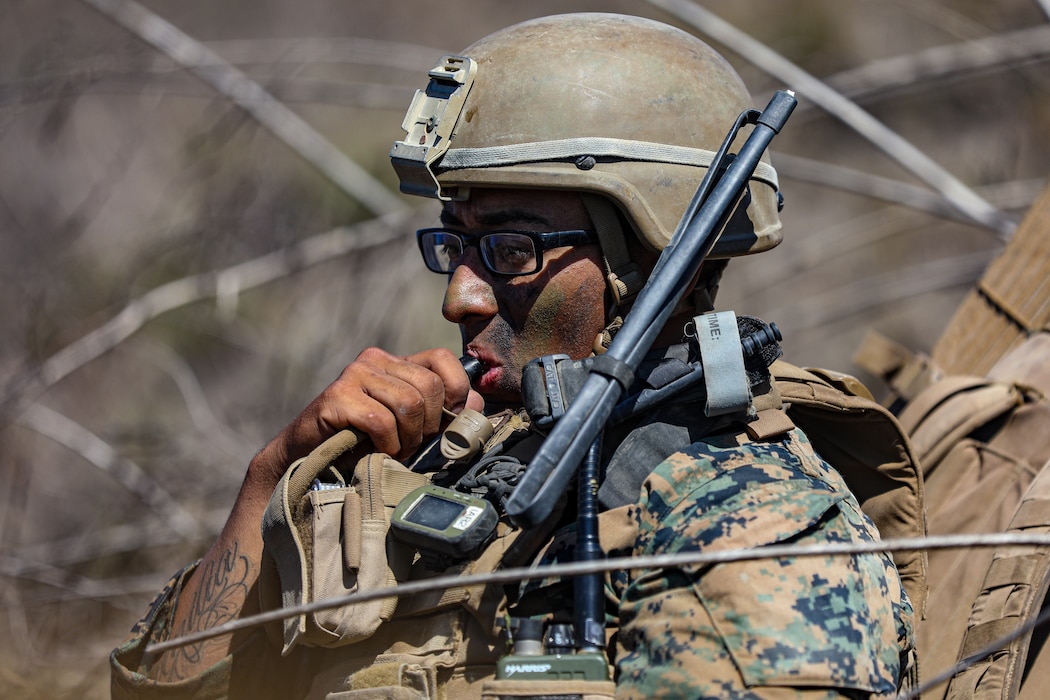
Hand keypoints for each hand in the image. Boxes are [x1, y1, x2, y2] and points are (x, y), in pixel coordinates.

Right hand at [250, 347, 483, 486]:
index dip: (455, 392)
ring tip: (394, 450)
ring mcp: (355, 374)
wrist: (309, 458)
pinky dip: (386, 444)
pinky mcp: (337, 396)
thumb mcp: (409, 427)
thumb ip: (442, 414)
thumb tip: (477, 403)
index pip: (443, 359)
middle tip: (412, 445)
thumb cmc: (364, 443)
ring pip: (409, 404)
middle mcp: (376, 360)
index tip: (443, 423)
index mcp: (397, 362)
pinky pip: (381, 420)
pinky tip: (377, 451)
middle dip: (429, 426)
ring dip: (407, 438)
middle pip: (430, 387)